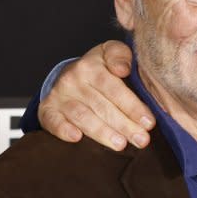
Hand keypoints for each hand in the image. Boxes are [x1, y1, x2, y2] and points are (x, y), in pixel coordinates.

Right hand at [38, 40, 153, 150]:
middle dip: (124, 125)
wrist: (68, 74)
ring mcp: (59, 96)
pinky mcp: (48, 110)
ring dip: (102, 132)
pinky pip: (53, 121)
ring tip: (120, 144)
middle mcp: (73, 79)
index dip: (132, 106)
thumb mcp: (112, 53)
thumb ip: (121, 56)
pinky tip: (77, 138)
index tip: (149, 122)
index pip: (114, 88)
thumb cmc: (100, 68)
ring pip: (82, 116)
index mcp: (91, 66)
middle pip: (102, 106)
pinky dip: (63, 130)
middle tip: (142, 140)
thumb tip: (123, 69)